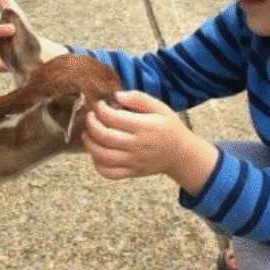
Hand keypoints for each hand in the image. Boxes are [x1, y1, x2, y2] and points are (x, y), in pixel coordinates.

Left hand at [82, 90, 217, 190]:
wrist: (181, 155)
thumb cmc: (170, 128)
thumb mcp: (160, 107)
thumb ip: (138, 98)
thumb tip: (117, 96)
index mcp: (144, 127)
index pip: (114, 118)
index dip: (101, 109)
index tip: (100, 105)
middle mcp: (137, 145)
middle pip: (104, 137)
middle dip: (91, 124)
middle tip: (91, 117)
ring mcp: (133, 161)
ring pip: (103, 156)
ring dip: (90, 144)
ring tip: (88, 134)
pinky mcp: (131, 172)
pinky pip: (109, 173)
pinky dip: (97, 165)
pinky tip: (96, 154)